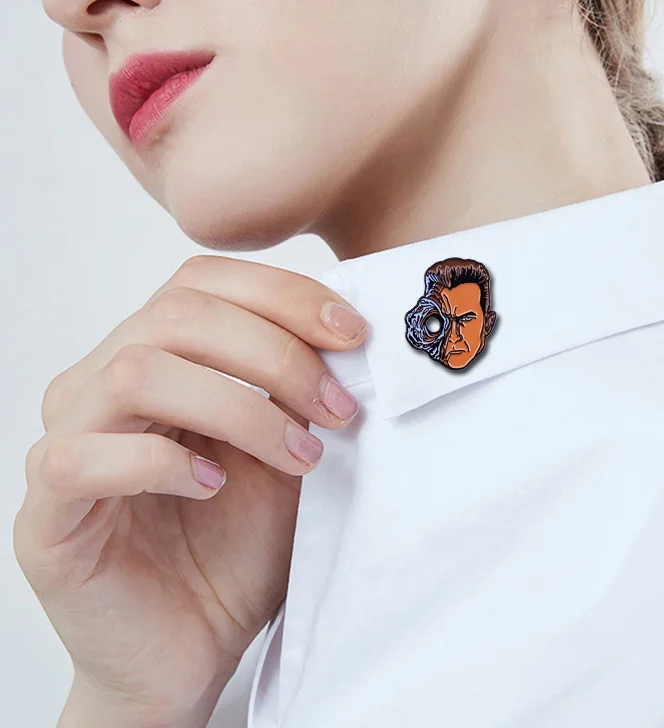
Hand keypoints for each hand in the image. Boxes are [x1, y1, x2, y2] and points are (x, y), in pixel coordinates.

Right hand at [14, 255, 367, 725]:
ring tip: (299, 456)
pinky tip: (213, 487)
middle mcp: (99, 386)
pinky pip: (82, 458)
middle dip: (276, 353)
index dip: (281, 294)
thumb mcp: (286, 450)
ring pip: (137, 372)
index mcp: (154, 358)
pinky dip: (161, 463)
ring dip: (238, 409)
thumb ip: (298, 390)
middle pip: (176, 315)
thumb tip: (343, 333)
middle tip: (339, 408)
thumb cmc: (239, 547)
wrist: (195, 648)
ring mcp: (65, 444)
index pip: (201, 282)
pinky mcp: (44, 516)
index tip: (352, 333)